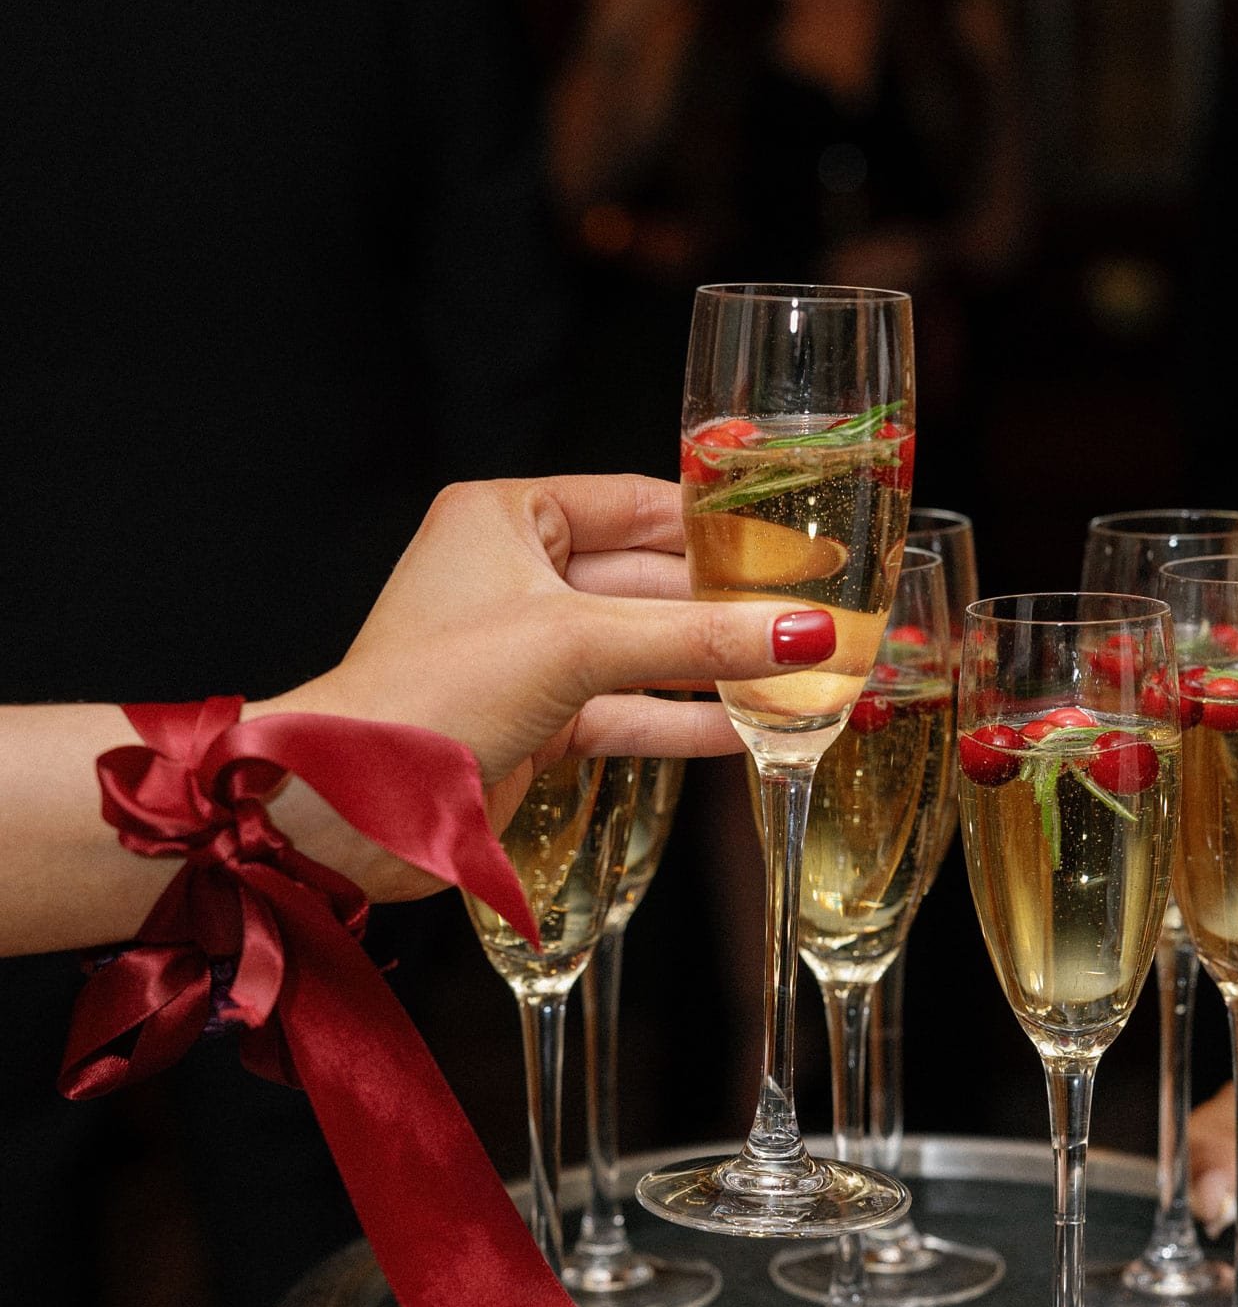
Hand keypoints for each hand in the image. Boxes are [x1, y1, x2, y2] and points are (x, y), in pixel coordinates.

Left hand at [257, 472, 833, 899]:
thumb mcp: (579, 645)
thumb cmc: (432, 691)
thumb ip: (699, 636)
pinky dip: (682, 718)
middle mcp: (513, 575)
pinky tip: (751, 730)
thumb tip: (805, 632)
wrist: (352, 802)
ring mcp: (525, 653)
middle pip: (650, 581)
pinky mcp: (534, 721)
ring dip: (716, 668)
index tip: (799, 545)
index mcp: (505, 516)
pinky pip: (625, 709)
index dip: (721, 527)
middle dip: (729, 606)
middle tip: (816, 619)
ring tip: (801, 676)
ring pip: (643, 650)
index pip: (638, 504)